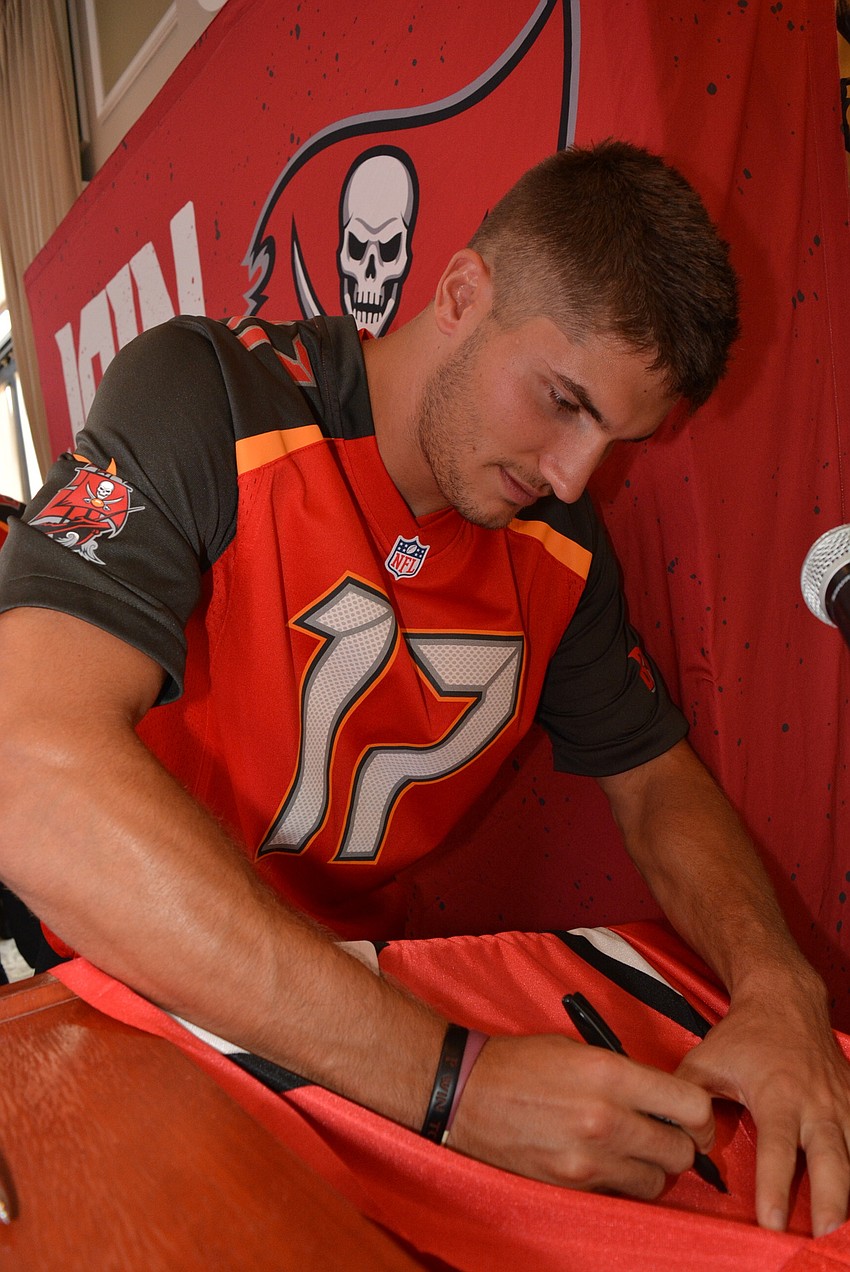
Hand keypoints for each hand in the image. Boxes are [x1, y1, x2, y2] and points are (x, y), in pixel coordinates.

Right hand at [448, 1033, 714, 1197]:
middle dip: (680, 1144)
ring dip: (652, 1168)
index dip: (701, 1115)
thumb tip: (666, 1101)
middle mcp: (606, 1120)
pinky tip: (603, 1161)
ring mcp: (588, 1160)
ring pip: (656, 1182)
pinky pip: (620, 1193)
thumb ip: (628, 1075)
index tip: (694, 1116)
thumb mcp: (581, 1051)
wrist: (464, 1093)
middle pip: (681, 1152)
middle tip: (665, 1134)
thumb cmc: (521, 1063)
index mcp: (611, 1075)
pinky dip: (621, 1182)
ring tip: (632, 1149)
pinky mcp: (571, 1186)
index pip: (692, 1106)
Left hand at [675, 975, 849, 1235]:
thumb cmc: (743, 1034)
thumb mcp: (705, 1061)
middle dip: (830, 1203)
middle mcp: (816, 1104)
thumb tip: (689, 1146)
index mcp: (778, 1096)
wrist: (786, 999)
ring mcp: (841, 1104)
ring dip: (848, 1194)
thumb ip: (688, 1101)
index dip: (775, 1188)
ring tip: (841, 1232)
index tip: (772, 1223)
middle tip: (823, 1239)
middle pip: (832, 1162)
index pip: (778, 1150)